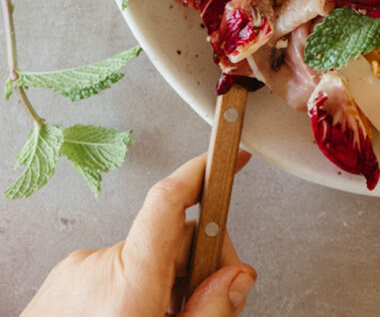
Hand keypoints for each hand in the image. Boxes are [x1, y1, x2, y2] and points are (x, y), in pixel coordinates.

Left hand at [20, 152, 255, 316]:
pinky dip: (128, 291)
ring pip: (140, 258)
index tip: (231, 159)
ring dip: (160, 284)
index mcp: (131, 284)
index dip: (204, 171)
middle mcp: (99, 268)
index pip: (170, 202)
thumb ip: (211, 312)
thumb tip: (237, 276)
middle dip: (196, 263)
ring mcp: (74, 273)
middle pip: (170, 238)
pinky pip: (109, 272)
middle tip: (205, 304)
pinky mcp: (59, 282)